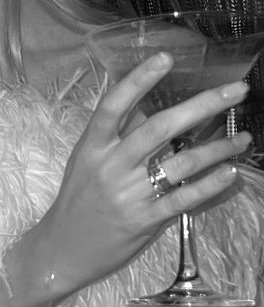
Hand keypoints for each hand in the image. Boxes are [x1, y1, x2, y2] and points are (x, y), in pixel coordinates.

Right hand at [34, 51, 249, 295]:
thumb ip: (115, 137)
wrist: (62, 249)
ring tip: (243, 138)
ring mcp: (128, 194)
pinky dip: (210, 185)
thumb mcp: (86, 163)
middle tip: (236, 90)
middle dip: (203, 105)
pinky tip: (230, 172)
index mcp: (92, 147)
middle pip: (159, 127)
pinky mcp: (143, 220)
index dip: (138, 80)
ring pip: (181, 164)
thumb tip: (147, 106)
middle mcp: (111, 166)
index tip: (165, 58)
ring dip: (218, 148)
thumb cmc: (77, 200)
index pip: (114, 106)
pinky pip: (184, 198)